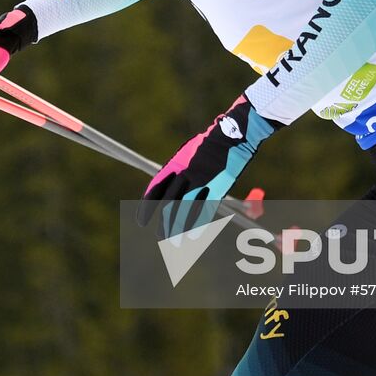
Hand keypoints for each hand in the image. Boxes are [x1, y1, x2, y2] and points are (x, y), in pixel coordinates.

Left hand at [136, 96, 277, 237]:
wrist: (233, 133)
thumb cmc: (210, 143)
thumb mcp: (188, 153)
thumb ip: (178, 170)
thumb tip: (168, 188)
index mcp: (174, 164)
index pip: (155, 190)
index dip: (146, 207)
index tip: (141, 221)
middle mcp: (184, 174)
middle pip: (169, 204)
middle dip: (164, 222)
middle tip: (160, 235)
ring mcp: (201, 181)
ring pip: (185, 210)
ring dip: (178, 228)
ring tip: (174, 242)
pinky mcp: (217, 187)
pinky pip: (204, 209)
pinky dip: (197, 224)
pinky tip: (191, 236)